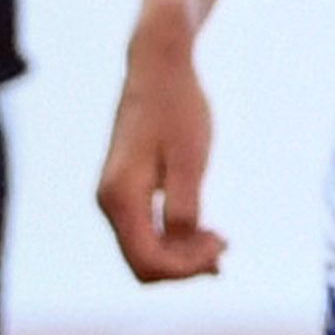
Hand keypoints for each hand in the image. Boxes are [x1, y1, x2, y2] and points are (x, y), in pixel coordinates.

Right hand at [97, 23, 224, 282]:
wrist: (158, 66)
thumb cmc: (178, 107)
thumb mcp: (191, 159)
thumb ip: (185, 207)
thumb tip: (181, 248)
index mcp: (121, 197)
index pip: (148, 262)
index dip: (187, 268)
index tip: (222, 243)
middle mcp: (108, 202)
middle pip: (143, 265)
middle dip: (186, 266)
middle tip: (225, 245)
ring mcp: (113, 198)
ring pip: (144, 252)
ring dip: (182, 255)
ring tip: (221, 242)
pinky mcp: (124, 192)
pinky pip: (145, 233)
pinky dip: (174, 241)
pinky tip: (204, 234)